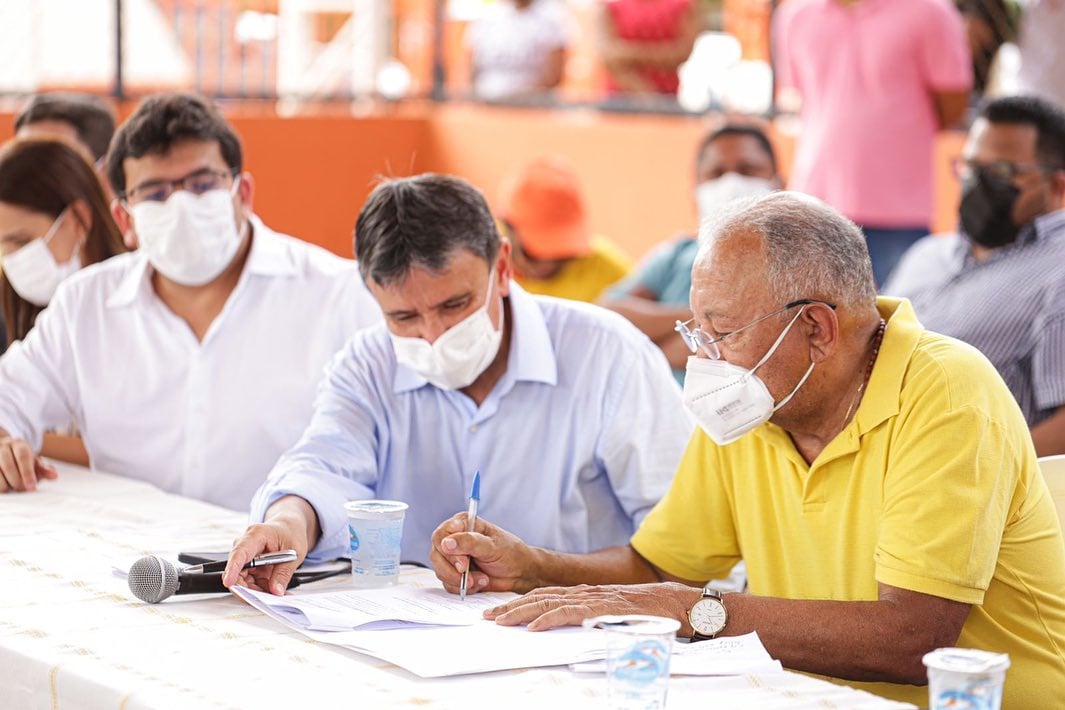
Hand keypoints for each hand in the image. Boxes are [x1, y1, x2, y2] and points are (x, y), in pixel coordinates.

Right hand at [0, 435, 57, 492]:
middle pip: (7, 465)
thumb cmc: (23, 462)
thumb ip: (44, 469)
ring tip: (11, 488)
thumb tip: (54, 475)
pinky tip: (4, 488)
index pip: (23, 456)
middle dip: (16, 481)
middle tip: (22, 489)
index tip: (31, 487)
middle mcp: (3, 446)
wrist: (5, 452)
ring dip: (4, 485)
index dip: (27, 473)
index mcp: (19, 444)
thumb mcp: (35, 464)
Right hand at [223, 497, 316, 594]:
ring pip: (244, 581)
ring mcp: (246, 557)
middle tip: (266, 599)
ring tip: (276, 593)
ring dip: (258, 591)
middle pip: (238, 572)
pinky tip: (274, 590)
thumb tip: (276, 591)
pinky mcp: (249, 566)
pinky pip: (251, 582)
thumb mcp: (295, 551)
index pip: (239, 553)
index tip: (229, 582)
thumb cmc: (291, 533)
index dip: (232, 568)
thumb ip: (284, 572)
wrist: (289, 528)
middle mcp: (246, 545)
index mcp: (256, 535)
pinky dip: (262, 589)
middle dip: (249, 589)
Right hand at [429, 514, 540, 594]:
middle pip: (436, 555)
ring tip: (482, 579)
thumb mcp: (493, 546)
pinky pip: (448, 584)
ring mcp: (453, 557)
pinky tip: (479, 583)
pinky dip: (463, 588)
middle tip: (470, 577)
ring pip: (441, 571)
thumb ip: (470, 542)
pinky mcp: (455, 574)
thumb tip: (446, 543)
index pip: (441, 535)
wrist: (520, 573)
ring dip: (461, 580)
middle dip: (453, 570)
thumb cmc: (510, 553)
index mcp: (462, 524)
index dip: (447, 551)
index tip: (463, 565)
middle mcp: (454, 539)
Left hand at [485, 582, 700, 632]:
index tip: (500, 614)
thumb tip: (575, 628)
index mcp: (588, 594)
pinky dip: (550, 619)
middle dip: (512, 608)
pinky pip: (571, 613)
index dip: (521, 604)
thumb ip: (596, 617)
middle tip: (489, 618)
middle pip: (541, 597)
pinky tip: (534, 627)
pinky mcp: (605, 609)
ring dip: (522, 613)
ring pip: (550, 603)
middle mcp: (587, 593)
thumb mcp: (617, 615)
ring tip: (501, 622)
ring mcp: (595, 599)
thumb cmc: (653, 613)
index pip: (546, 596)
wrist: (682, 604)